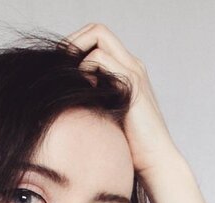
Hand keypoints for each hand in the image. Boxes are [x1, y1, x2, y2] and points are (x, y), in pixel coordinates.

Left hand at [63, 23, 180, 177]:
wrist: (155, 162)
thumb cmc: (131, 148)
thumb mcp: (107, 117)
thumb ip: (94, 100)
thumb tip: (65, 97)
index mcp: (127, 71)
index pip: (98, 38)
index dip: (76, 45)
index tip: (61, 67)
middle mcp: (132, 65)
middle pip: (97, 29)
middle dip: (73, 41)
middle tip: (58, 64)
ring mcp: (133, 71)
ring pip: (98, 36)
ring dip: (76, 52)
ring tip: (68, 77)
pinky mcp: (131, 83)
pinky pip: (101, 58)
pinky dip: (85, 68)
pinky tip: (82, 89)